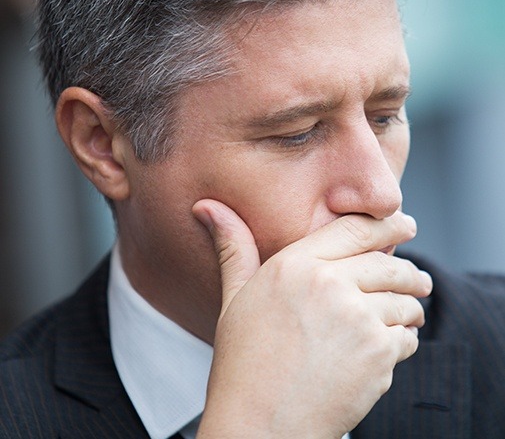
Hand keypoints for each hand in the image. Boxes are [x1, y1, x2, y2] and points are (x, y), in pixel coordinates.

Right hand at [193, 200, 431, 437]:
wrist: (259, 425)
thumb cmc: (243, 361)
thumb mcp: (235, 297)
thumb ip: (233, 247)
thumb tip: (207, 207)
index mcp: (295, 265)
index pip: (356, 228)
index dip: (389, 223)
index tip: (405, 223)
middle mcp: (329, 285)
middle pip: (389, 263)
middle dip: (409, 272)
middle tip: (417, 278)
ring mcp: (356, 319)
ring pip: (405, 301)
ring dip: (410, 308)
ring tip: (407, 314)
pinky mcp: (377, 355)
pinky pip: (407, 337)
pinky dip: (404, 340)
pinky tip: (388, 348)